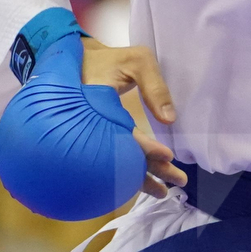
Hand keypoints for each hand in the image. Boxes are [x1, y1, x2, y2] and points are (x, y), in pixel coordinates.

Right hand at [83, 41, 184, 196]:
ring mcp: (92, 136)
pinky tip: (143, 180)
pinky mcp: (94, 140)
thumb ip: (154, 85)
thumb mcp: (136, 60)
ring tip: (163, 191)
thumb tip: (169, 119)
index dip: (146, 147)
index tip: (168, 156)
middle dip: (150, 171)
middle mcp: (94, 128)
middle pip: (123, 156)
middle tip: (178, 180)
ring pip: (116, 163)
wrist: (73, 63)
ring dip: (140, 178)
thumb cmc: (107, 61)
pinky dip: (127, 172)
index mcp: (100, 109)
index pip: (125, 135)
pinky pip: (110, 159)